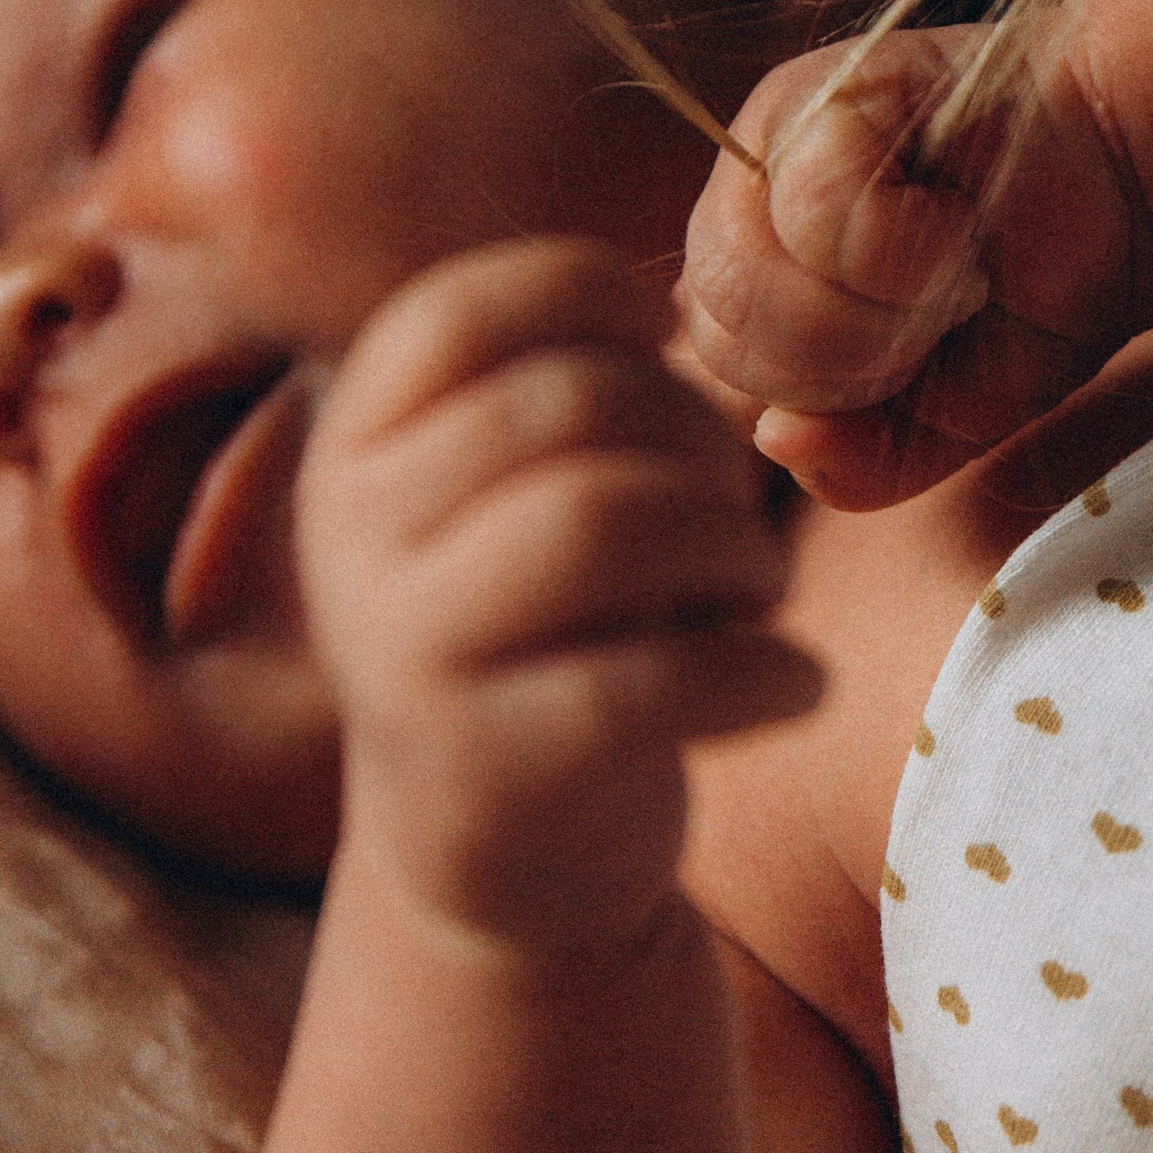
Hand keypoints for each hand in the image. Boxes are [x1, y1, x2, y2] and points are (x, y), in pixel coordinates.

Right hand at [297, 239, 815, 947]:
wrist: (499, 858)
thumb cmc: (550, 630)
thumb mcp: (521, 496)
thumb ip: (584, 394)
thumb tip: (709, 312)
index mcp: (359, 446)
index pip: (458, 313)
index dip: (588, 295)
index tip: (670, 342)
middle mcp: (355, 539)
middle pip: (564, 404)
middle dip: (700, 442)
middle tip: (740, 513)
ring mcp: (408, 657)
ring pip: (598, 523)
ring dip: (730, 544)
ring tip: (762, 590)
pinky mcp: (488, 770)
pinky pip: (648, 684)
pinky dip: (762, 670)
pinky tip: (796, 682)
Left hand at [680, 28, 1152, 511]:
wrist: (1136, 184)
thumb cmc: (1045, 288)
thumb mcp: (949, 416)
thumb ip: (859, 459)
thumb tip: (776, 438)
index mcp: (760, 269)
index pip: (714, 363)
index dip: (814, 394)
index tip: (913, 361)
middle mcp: (749, 194)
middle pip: (715, 327)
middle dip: (840, 359)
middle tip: (935, 319)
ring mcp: (778, 132)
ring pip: (747, 271)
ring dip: (870, 305)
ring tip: (949, 266)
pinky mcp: (828, 88)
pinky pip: (810, 206)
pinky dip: (897, 241)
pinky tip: (955, 216)